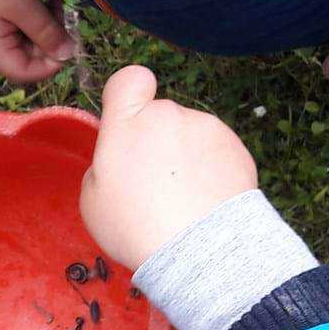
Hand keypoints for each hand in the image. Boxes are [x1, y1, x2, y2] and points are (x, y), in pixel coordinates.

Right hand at [0, 0, 77, 82]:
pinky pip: (24, 29)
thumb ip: (48, 33)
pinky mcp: (0, 19)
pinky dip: (39, 20)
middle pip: (27, 58)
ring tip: (54, 5)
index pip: (22, 72)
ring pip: (29, 43)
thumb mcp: (27, 6)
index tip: (67, 47)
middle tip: (61, 15)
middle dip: (49, 41)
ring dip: (47, 28)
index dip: (47, 66)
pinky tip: (47, 3)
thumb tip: (68, 55)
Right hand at [80, 65, 257, 269]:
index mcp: (127, 123)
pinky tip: (206, 201)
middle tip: (155, 184)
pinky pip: (216, 152)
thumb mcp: (93, 200)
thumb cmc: (135, 226)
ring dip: (187, 157)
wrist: (198, 250)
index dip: (130, 94)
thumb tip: (123, 158)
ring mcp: (205, 127)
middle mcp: (168, 115)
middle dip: (158, 140)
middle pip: (160, 116)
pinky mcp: (235, 146)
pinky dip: (212, 170)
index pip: (129, 79)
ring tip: (184, 200)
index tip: (132, 119)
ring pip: (190, 135)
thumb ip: (105, 164)